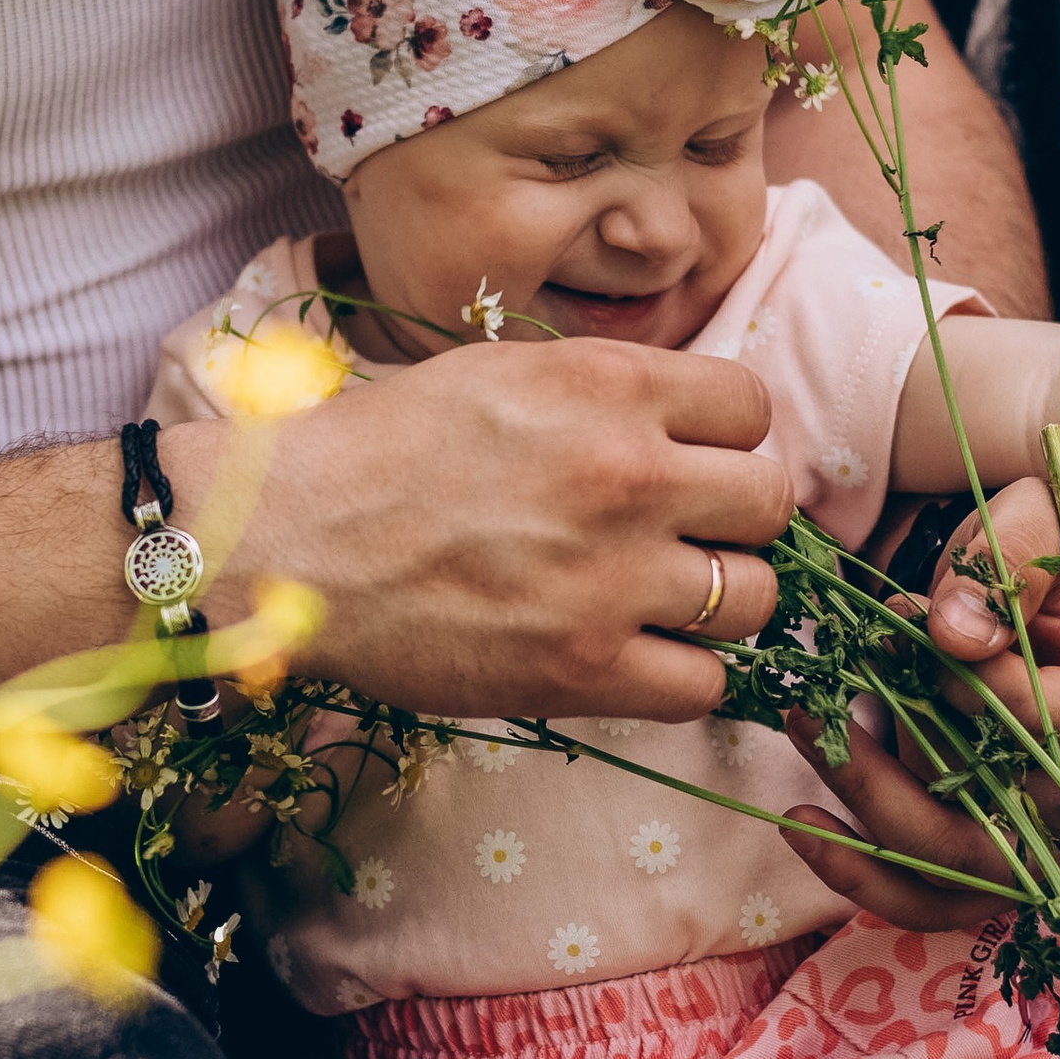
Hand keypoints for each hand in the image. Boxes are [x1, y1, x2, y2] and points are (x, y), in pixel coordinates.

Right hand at [180, 337, 790, 722]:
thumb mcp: (502, 374)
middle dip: (736, 521)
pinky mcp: (586, 666)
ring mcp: (615, 574)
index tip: (690, 462)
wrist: (288, 539)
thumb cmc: (378, 450)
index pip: (751, 408)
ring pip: (757, 600)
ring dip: (719, 603)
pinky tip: (634, 656)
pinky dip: (682, 676)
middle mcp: (631, 472)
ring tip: (660, 601)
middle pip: (771, 502)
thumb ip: (605, 392)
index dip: (726, 440)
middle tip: (684, 537)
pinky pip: (706, 684)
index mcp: (611, 384)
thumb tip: (685, 427)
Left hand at [790, 477, 1059, 925]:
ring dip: (869, 814)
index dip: (985, 693)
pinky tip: (808, 829)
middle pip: (1007, 811)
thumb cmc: (1034, 566)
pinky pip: (938, 902)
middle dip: (901, 762)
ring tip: (805, 743)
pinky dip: (867, 876)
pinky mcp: (1005, 875)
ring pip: (961, 867)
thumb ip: (1007, 561)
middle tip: (816, 709)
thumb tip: (955, 636)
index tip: (926, 647)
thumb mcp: (1033, 522)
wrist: (1020, 606)